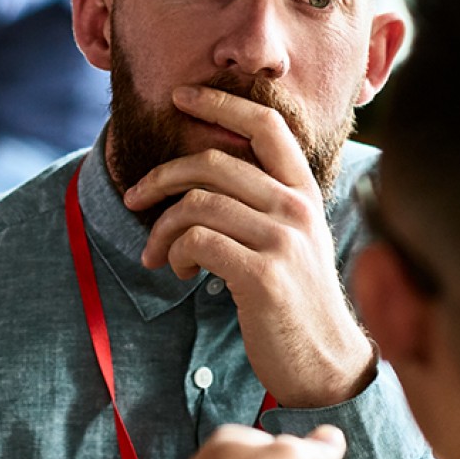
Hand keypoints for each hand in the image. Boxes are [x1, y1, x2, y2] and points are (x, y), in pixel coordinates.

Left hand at [123, 85, 375, 407]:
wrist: (325, 363)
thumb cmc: (295, 299)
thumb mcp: (290, 237)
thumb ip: (260, 201)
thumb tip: (197, 176)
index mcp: (302, 191)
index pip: (265, 124)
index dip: (219, 103)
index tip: (180, 95)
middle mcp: (296, 207)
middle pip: (214, 163)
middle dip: (160, 178)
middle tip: (134, 200)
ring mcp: (283, 240)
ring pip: (197, 203)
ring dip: (162, 228)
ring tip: (159, 255)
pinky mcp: (264, 274)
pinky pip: (197, 240)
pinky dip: (174, 253)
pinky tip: (180, 272)